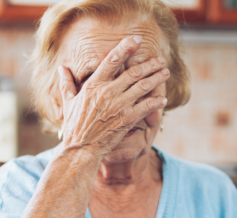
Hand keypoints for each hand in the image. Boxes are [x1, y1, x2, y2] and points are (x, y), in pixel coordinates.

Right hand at [57, 36, 168, 160]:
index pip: (112, 60)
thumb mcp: (69, 102)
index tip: (137, 40)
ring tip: (165, 72)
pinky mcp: (126, 120)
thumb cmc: (74, 127)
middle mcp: (107, 92)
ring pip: (142, 87)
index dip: (126, 48)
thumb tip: (61, 68)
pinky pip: (145, 108)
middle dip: (149, 64)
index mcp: (93, 85)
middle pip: (133, 73)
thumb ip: (67, 83)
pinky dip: (156, 102)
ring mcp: (118, 106)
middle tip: (160, 59)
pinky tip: (164, 99)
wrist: (81, 149)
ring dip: (156, 79)